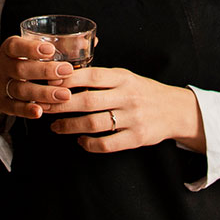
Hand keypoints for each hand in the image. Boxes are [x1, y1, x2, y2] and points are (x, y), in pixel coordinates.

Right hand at [0, 35, 72, 128]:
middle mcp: (2, 67)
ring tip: (64, 95)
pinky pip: (14, 108)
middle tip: (67, 71)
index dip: (31, 48)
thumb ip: (56, 47)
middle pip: (20, 69)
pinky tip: (42, 111)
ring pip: (20, 90)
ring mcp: (0, 87)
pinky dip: (27, 110)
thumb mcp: (28, 51)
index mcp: (8, 50)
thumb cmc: (19, 61)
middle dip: (44, 71)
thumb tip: (92, 42)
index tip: (50, 49)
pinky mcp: (2, 104)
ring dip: (43, 93)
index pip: (15, 46)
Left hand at [51, 66, 204, 153]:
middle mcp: (128, 96)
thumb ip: (101, 77)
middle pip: (87, 101)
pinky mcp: (137, 138)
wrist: (176, 110)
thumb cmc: (143, 91)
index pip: (91, 75)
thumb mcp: (126, 77)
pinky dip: (89, 144)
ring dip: (70, 126)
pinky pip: (107, 144)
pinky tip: (80, 140)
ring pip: (94, 124)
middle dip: (61, 105)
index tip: (48, 83)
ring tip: (56, 126)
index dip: (68, 79)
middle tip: (44, 107)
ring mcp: (133, 118)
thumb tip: (65, 76)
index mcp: (124, 77)